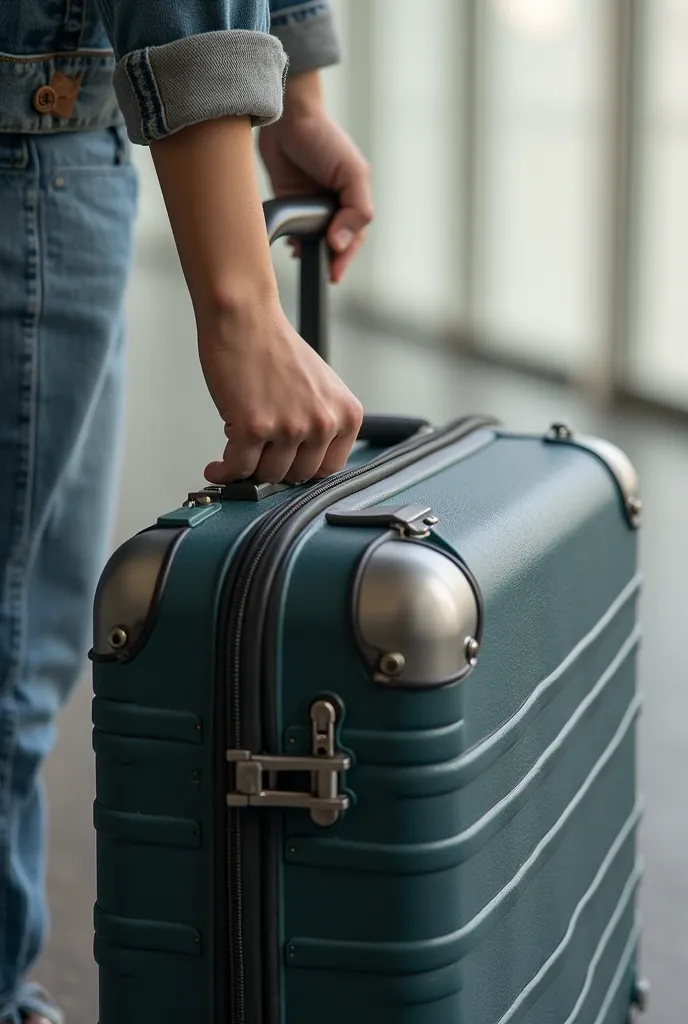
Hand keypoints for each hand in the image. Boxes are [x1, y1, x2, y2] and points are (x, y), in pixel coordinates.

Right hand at [199, 302, 362, 484]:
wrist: (245, 319)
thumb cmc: (275, 347)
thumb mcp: (319, 388)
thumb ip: (318, 424)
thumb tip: (298, 464)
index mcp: (345, 413)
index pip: (328, 468)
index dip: (302, 469)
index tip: (286, 467)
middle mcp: (323, 423)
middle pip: (297, 476)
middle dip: (274, 467)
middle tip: (257, 455)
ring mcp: (289, 428)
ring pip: (268, 475)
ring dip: (248, 467)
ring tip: (239, 448)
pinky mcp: (254, 428)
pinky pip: (238, 468)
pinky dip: (224, 471)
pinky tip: (217, 466)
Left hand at [259, 71, 372, 282]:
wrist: (287, 118)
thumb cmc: (324, 139)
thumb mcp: (352, 173)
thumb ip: (357, 210)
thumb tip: (341, 243)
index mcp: (354, 199)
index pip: (354, 238)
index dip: (345, 258)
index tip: (334, 274)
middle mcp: (335, 206)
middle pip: (335, 244)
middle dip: (328, 260)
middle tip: (320, 274)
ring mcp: (312, 206)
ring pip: (314, 242)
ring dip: (310, 253)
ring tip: (303, 259)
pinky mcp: (291, 204)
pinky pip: (294, 232)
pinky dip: (294, 242)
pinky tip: (291, 247)